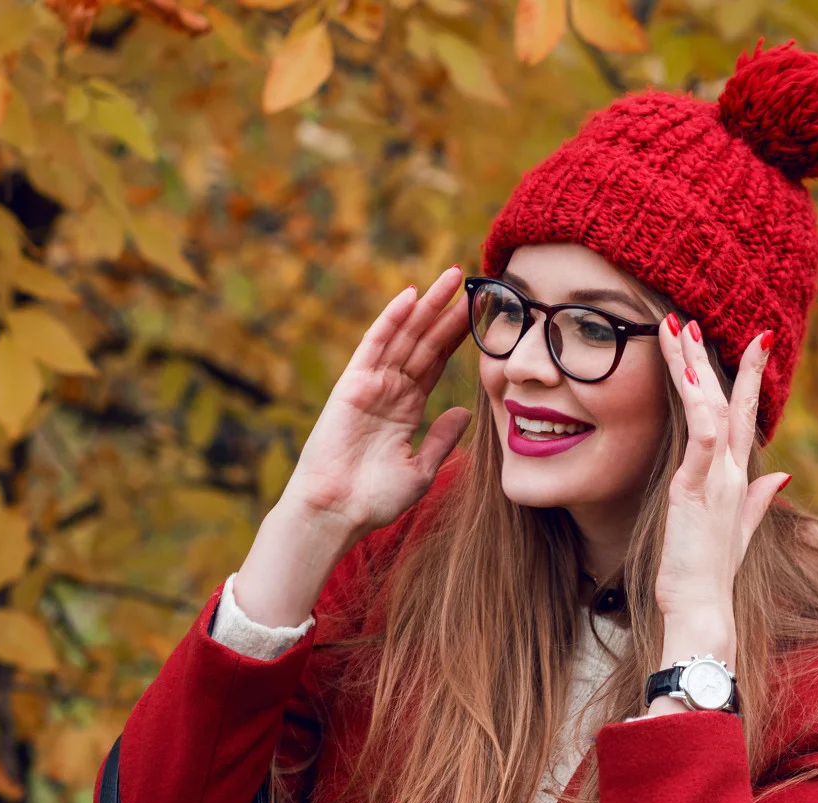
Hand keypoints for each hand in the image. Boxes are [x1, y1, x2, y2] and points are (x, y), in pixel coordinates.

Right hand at [278, 266, 474, 541]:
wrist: (337, 511)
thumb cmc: (373, 499)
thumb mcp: (421, 469)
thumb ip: (442, 438)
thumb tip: (463, 411)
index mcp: (405, 408)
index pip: (435, 363)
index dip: (456, 337)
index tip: (480, 314)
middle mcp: (389, 390)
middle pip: (423, 341)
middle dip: (446, 311)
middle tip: (472, 280)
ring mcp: (370, 384)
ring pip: (404, 335)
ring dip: (426, 305)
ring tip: (452, 277)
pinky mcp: (352, 384)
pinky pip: (374, 344)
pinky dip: (391, 319)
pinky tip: (410, 296)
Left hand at [652, 317, 788, 660]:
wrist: (704, 609)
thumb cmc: (711, 574)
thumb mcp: (740, 531)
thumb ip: (760, 500)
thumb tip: (782, 476)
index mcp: (739, 480)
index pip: (743, 417)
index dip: (743, 379)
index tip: (745, 343)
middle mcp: (732, 473)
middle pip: (728, 403)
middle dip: (714, 358)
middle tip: (696, 319)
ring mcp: (718, 480)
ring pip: (711, 409)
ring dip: (694, 367)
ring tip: (678, 330)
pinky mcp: (696, 490)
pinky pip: (702, 440)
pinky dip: (699, 407)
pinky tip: (687, 376)